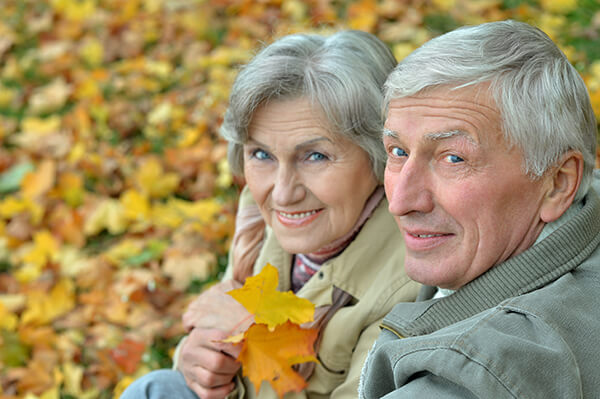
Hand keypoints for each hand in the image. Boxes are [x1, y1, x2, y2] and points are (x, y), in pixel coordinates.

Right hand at [178, 280, 252, 397]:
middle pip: (217, 363)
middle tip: (240, 361)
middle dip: (233, 365)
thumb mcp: (228, 314)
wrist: (195, 351)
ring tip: (234, 370)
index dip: (239, 347)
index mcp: (201, 333)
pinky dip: (221, 392)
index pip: (221, 340)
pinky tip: (229, 384)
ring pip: (211, 379)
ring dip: (228, 377)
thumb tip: (265, 286)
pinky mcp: (191, 384)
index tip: (247, 347)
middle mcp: (191, 350)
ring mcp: (189, 368)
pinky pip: (206, 394)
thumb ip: (244, 301)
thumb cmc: (220, 332)